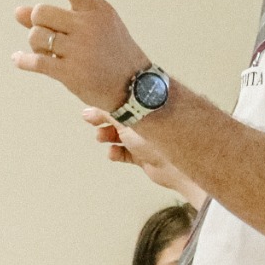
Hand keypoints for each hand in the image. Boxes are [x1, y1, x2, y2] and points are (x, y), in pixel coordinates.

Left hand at [14, 0, 154, 111]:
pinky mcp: (71, 73)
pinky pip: (35, 61)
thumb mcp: (90, 29)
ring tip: (52, 53)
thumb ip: (54, 18)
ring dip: (36, 45)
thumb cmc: (109, 52)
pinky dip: (23, 60)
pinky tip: (17, 59)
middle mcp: (89, 25)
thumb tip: (17, 12)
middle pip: (41, 12)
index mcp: (97, 9)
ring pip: (35, 36)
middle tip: (49, 36)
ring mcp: (80, 49)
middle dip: (37, 24)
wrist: (133, 86)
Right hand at [82, 112, 205, 203]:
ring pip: (123, 135)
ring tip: (101, 138)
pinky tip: (113, 153)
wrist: (178, 165)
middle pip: (122, 116)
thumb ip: (107, 113)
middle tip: (90, 121)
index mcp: (148, 106)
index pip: (125, 99)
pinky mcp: (146, 156)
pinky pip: (127, 154)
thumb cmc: (157, 135)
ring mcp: (149, 139)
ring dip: (109, 135)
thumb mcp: (127, 119)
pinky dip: (118, 152)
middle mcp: (150, 120)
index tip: (92, 105)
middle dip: (105, 119)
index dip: (107, 102)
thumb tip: (86, 111)